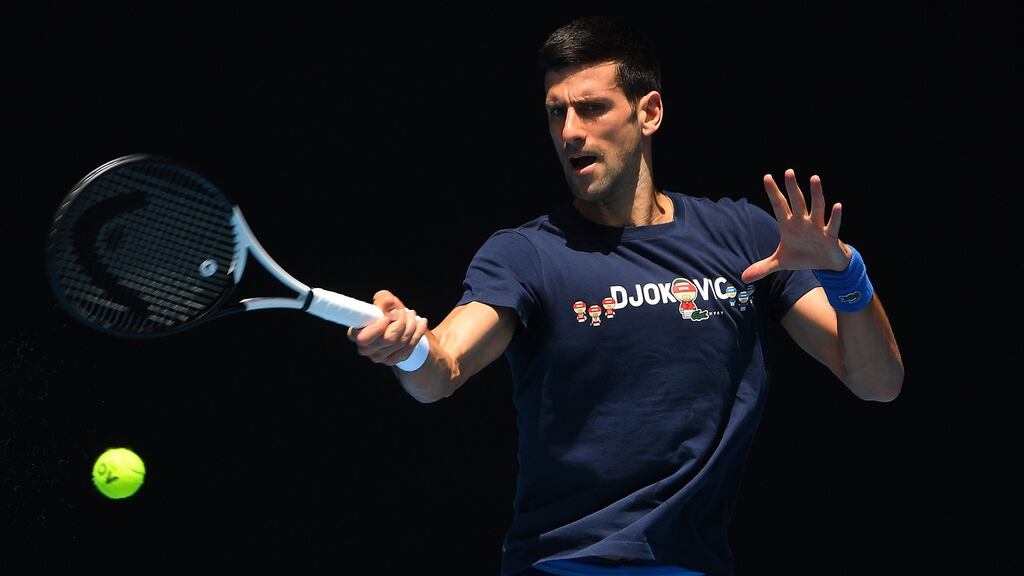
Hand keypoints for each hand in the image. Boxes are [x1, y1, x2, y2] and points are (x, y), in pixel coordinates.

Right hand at [347, 290, 427, 365]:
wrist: (397, 329)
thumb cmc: (386, 314)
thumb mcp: (383, 303)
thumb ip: (383, 300)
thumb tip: (388, 301)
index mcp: (355, 334)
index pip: (364, 337)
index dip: (378, 328)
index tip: (387, 318)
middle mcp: (365, 349)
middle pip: (390, 339)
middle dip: (402, 321)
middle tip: (404, 311)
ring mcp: (379, 357)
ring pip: (401, 342)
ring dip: (411, 325)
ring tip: (412, 315)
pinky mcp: (391, 360)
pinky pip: (409, 347)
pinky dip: (418, 332)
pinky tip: (421, 323)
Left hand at [741, 169, 850, 283]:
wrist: (825, 266)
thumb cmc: (803, 257)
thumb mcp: (781, 263)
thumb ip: (762, 267)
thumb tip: (743, 277)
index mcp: (789, 225)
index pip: (779, 205)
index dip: (773, 192)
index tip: (766, 177)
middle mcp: (803, 222)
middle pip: (797, 202)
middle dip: (792, 188)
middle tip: (789, 171)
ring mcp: (817, 227)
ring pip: (816, 207)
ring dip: (816, 194)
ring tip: (814, 178)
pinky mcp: (830, 236)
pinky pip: (832, 225)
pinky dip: (835, 216)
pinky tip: (837, 206)